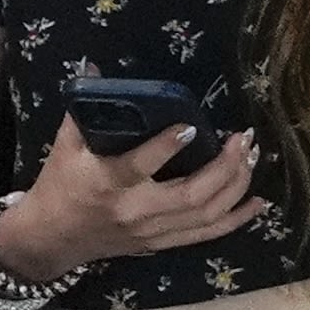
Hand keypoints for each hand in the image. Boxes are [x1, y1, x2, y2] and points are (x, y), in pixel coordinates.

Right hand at [0, 116, 262, 282]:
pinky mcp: (161, 243)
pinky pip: (206, 235)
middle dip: (224, 168)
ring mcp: (152, 231)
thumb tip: (94, 66)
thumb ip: (84, 108)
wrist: (52, 238)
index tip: (190, 126)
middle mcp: (136, 211)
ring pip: (205, 215)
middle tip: (243, 139)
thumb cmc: (59, 185)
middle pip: (191, 196)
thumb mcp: (65, 145)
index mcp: (108, 183)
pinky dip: (235, 219)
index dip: (168, 146)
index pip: (141, 166)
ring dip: (235, 187)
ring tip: (251, 157)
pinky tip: (258, 202)